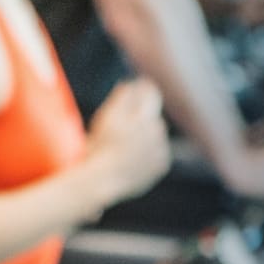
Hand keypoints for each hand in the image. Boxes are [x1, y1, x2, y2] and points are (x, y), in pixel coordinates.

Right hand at [84, 79, 170, 202]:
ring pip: (157, 134)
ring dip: (146, 135)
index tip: (137, 89)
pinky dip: (150, 153)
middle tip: (124, 126)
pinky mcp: (162, 165)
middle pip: (153, 116)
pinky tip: (133, 158)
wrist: (103, 180)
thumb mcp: (106, 117)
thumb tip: (131, 83)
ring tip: (126, 145)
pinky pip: (159, 152)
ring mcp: (161, 149)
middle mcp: (156, 132)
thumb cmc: (100, 147)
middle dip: (142, 117)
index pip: (151, 94)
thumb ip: (122, 97)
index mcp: (143, 117)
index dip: (144, 89)